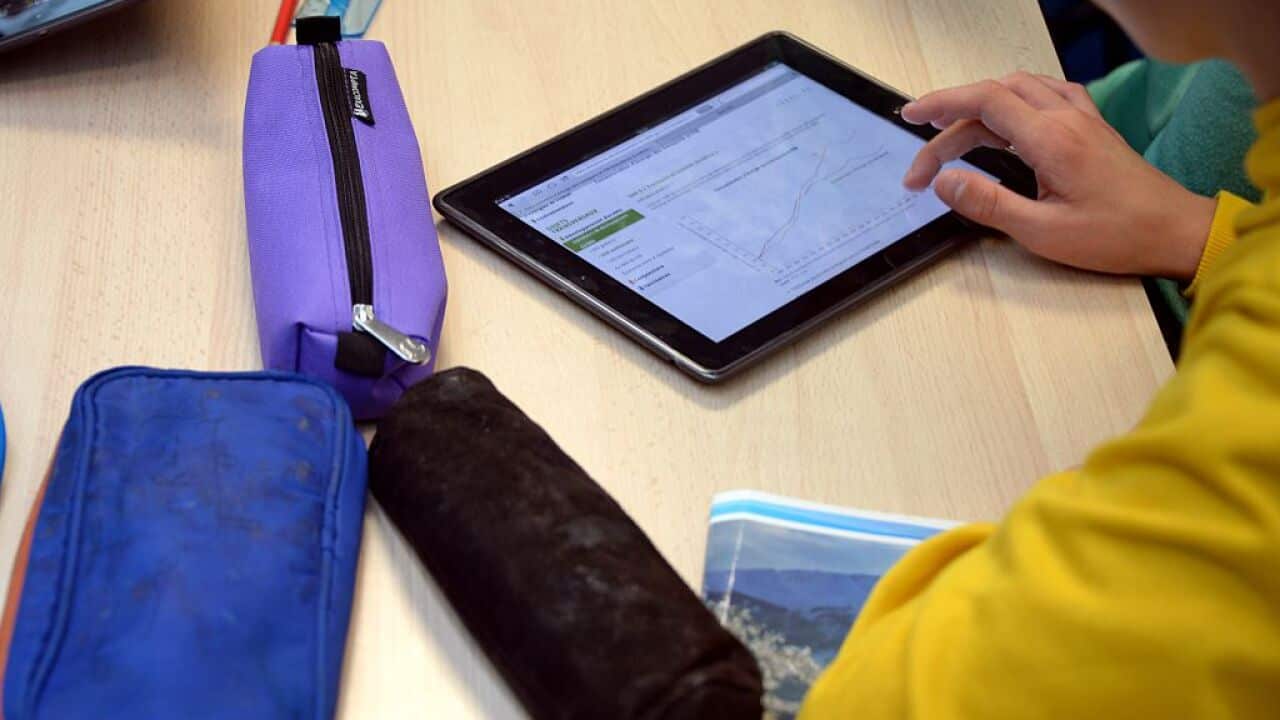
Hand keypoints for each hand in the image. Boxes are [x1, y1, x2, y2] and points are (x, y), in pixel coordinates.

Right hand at [900, 72, 1215, 279]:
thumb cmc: (1116, 236)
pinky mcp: (1093, 127)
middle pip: (995, 95)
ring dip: (982, 101)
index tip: (911, 119)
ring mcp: (1082, 118)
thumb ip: (988, 204)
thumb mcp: (1043, 232)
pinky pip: (1048, 92)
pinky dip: (1016, 97)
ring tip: (954, 128)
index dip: (941, 106)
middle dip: (952, 114)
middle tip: (923, 145)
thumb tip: (944, 182)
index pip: (984, 103)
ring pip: (1021, 88)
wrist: (1175, 232)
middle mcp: (1066, 118)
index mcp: (1050, 139)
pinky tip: (1009, 115)